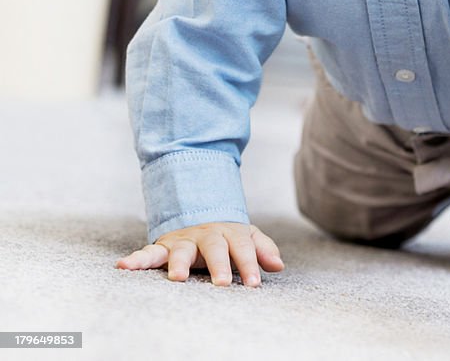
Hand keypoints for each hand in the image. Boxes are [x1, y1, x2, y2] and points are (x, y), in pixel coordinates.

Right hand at [116, 222, 283, 286]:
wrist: (198, 211)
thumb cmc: (226, 235)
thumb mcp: (247, 237)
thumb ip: (263, 250)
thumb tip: (279, 265)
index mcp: (229, 233)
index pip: (242, 249)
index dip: (249, 265)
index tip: (254, 284)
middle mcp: (205, 236)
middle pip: (214, 248)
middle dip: (218, 265)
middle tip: (221, 284)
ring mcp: (183, 241)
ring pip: (180, 250)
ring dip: (178, 263)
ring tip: (177, 278)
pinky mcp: (162, 247)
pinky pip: (148, 253)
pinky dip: (136, 260)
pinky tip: (124, 266)